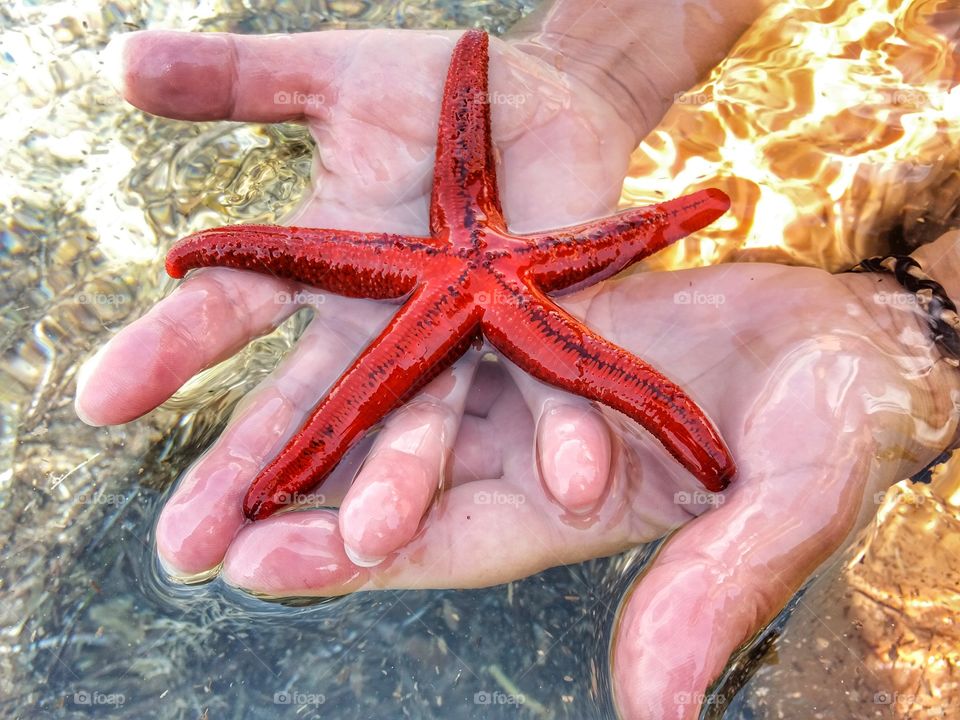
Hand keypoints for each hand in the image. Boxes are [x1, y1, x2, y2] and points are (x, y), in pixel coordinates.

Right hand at [75, 27, 649, 574]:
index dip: (167, 354)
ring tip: (365, 542)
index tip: (99, 402)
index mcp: (322, 268)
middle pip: (308, 408)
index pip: (229, 315)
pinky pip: (552, 391)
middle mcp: (381, 323)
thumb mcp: (335, 78)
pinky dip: (560, 437)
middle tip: (185, 554)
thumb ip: (240, 80)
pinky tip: (569, 486)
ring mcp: (461, 338)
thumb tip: (124, 65)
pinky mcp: (546, 335)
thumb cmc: (440, 99)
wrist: (549, 98)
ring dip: (399, 482)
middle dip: (251, 477)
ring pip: (423, 421)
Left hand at [211, 230, 959, 717]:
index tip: (256, 565)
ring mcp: (531, 375)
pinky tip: (315, 301)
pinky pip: (450, 315)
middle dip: (303, 498)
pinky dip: (387, 318)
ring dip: (322, 410)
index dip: (354, 560)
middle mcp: (534, 454)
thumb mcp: (790, 505)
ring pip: (407, 397)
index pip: (445, 546)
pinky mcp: (540, 307)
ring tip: (222, 420)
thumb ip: (718, 589)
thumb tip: (658, 713)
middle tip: (193, 516)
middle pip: (400, 479)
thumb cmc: (839, 423)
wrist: (851, 336)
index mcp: (576, 514)